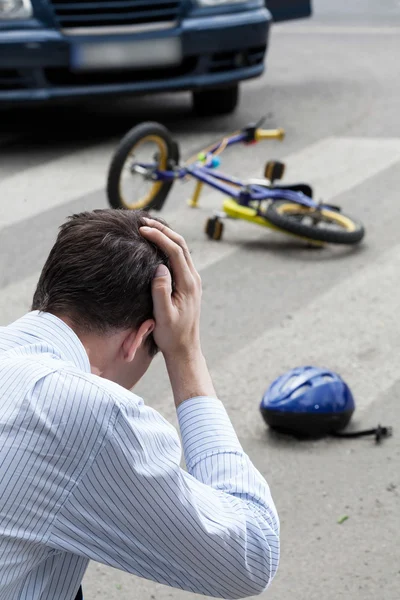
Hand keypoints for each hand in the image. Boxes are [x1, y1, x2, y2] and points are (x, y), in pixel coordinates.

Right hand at [139, 218, 201, 359]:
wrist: (184, 348)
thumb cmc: (171, 335)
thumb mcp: (163, 316)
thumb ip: (161, 291)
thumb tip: (160, 267)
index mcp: (188, 283)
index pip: (175, 251)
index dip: (159, 237)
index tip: (142, 229)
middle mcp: (193, 278)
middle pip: (181, 244)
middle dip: (163, 230)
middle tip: (143, 221)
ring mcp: (192, 280)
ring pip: (181, 249)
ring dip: (166, 235)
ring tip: (148, 227)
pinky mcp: (188, 283)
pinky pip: (179, 258)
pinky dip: (168, 246)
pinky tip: (156, 245)